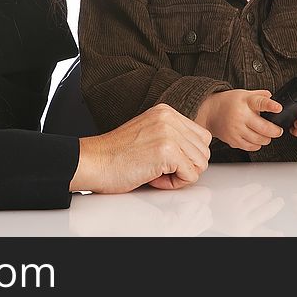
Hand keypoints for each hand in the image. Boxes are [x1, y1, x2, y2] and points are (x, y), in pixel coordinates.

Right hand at [69, 103, 211, 193]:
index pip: (201, 137)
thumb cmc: (115, 155)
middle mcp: (168, 117)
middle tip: (159, 169)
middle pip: (203, 151)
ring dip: (180, 175)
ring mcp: (168, 133)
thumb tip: (196, 153)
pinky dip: (174, 184)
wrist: (93, 162)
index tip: (165, 160)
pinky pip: (190, 176)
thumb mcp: (148, 134)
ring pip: (200, 164)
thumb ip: (172, 136)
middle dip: (185, 166)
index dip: (186, 155)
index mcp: (165, 111)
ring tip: (155, 172)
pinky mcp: (167, 151)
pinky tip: (153, 177)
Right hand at [197, 89, 282, 151]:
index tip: (278, 108)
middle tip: (278, 130)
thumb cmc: (228, 102)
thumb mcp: (243, 94)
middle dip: (275, 131)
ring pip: (259, 140)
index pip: (259, 103)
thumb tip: (270, 96)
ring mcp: (236, 129)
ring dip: (266, 139)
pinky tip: (255, 139)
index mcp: (244, 102)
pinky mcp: (232, 139)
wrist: (210, 111)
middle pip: (264, 128)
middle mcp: (240, 116)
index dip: (270, 106)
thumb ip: (258, 95)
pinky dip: (256, 145)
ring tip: (266, 135)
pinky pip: (250, 147)